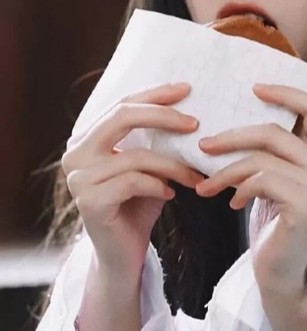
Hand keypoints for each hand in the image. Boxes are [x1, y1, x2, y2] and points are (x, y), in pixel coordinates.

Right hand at [61, 82, 204, 275]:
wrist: (122, 254)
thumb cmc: (139, 203)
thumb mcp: (148, 164)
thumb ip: (155, 137)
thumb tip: (188, 106)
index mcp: (86, 137)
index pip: (122, 104)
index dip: (155, 94)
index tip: (186, 89)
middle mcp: (76, 153)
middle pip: (122, 117)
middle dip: (163, 115)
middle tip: (195, 123)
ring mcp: (78, 178)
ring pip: (137, 155)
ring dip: (174, 165)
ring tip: (195, 175)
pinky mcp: (89, 201)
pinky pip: (134, 181)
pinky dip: (159, 185)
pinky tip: (171, 193)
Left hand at [196, 84, 306, 295]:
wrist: (281, 273)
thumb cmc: (276, 222)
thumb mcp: (276, 180)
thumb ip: (273, 152)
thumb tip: (235, 119)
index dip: (286, 93)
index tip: (254, 89)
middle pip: (277, 131)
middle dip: (234, 135)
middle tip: (204, 144)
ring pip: (263, 157)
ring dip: (227, 169)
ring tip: (206, 183)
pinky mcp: (306, 205)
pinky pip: (262, 180)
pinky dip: (239, 188)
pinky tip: (232, 202)